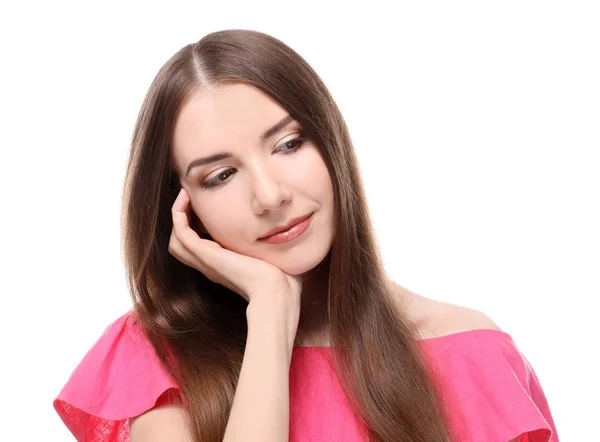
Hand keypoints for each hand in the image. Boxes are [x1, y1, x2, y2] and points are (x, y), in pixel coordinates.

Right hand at [168, 188, 302, 304]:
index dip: (198, 225)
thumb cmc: (283, 280)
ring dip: (178, 214)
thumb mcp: (274, 257)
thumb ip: (274, 245)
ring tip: (186, 194)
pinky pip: (181, 233)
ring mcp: (206, 261)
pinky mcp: (206, 255)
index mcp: (225, 266)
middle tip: (191, 197)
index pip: (201, 245)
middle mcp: (211, 265)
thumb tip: (291, 229)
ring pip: (177, 239)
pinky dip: (178, 214)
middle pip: (183, 244)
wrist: (277, 291)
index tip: (207, 204)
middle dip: (184, 219)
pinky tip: (187, 198)